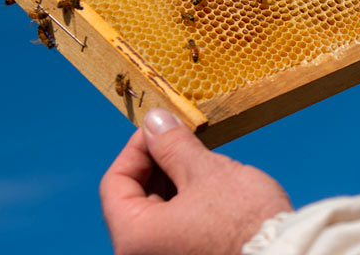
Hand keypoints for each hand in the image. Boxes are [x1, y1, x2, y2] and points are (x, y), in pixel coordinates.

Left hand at [100, 108, 292, 253]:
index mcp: (134, 237)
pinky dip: (185, 204)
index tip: (159, 129)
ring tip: (201, 161)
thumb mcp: (206, 173)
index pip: (114, 183)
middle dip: (157, 164)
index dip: (135, 148)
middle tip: (182, 139)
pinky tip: (209, 187)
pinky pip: (174, 229)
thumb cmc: (245, 224)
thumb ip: (173, 146)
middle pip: (134, 199)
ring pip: (156, 214)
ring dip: (173, 183)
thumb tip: (154, 122)